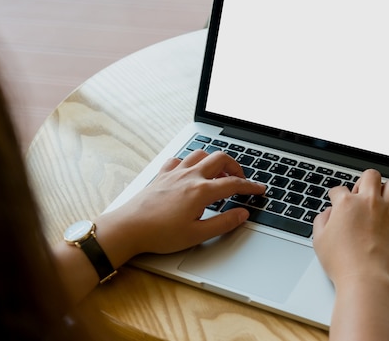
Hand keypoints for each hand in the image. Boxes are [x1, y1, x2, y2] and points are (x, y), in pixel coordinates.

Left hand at [98, 149, 264, 264]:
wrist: (128, 228)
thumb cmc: (160, 234)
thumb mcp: (196, 235)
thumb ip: (223, 223)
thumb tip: (242, 214)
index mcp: (201, 191)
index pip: (233, 184)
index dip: (250, 186)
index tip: (260, 189)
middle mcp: (189, 176)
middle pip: (220, 159)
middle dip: (236, 166)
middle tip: (241, 180)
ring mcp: (174, 172)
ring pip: (200, 154)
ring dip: (214, 161)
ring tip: (218, 175)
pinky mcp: (162, 174)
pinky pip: (180, 159)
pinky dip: (190, 162)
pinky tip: (190, 173)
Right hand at [313, 169, 388, 287]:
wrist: (366, 280)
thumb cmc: (343, 263)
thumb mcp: (319, 241)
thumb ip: (322, 220)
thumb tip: (329, 213)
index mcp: (347, 204)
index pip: (339, 189)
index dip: (335, 196)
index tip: (337, 202)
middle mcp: (369, 202)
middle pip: (370, 175)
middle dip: (364, 182)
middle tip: (362, 195)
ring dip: (387, 190)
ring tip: (382, 200)